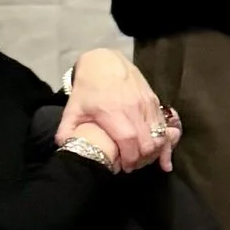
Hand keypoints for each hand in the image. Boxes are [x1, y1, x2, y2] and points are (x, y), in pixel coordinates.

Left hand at [61, 46, 177, 171]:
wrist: (105, 62)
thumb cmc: (88, 87)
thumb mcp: (73, 108)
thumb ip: (67, 130)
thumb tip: (65, 148)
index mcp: (113, 112)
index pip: (129, 142)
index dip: (130, 159)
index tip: (124, 168)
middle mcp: (133, 109)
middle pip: (148, 142)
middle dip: (143, 159)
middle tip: (133, 165)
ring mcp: (146, 104)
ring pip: (159, 135)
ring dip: (154, 151)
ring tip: (142, 158)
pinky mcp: (154, 100)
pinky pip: (164, 124)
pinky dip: (163, 139)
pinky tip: (159, 149)